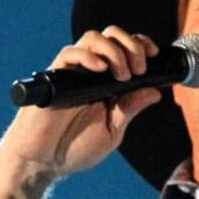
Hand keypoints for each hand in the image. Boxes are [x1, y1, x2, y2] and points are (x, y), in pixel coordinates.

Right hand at [0, 26, 161, 176]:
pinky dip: (87, 56)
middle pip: (111, 36)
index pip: (126, 49)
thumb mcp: (112, 131)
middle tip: (139, 68)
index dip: (141, 45)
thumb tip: (155, 91)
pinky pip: (69, 54)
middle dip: (131, 44)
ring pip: (92, 38)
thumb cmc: (75, 149)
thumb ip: (129, 109)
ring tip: (122, 74)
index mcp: (108, 83)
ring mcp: (73, 73)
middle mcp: (91, 73)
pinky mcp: (55, 78)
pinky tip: (100, 69)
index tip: (155, 54)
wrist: (43, 162)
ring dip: (113, 49)